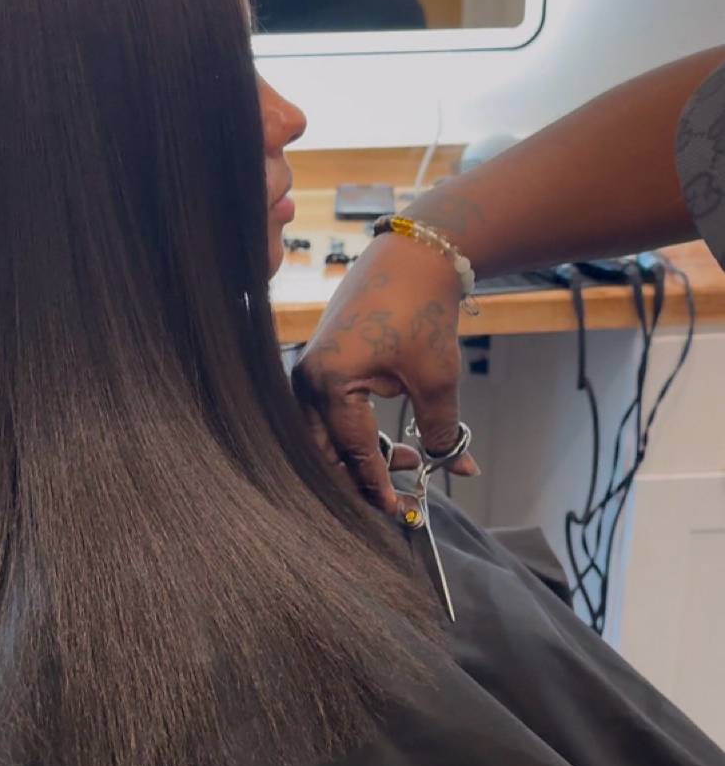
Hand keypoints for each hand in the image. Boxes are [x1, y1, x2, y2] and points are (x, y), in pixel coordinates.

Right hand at [291, 231, 479, 513]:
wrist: (414, 256)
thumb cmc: (421, 310)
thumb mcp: (436, 379)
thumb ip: (441, 431)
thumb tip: (459, 467)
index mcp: (328, 381)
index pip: (351, 450)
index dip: (375, 483)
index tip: (396, 508)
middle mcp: (306, 379)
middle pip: (325, 451)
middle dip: (361, 476)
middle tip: (397, 493)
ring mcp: (308, 372)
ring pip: (325, 436)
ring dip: (360, 455)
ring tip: (406, 458)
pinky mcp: (319, 367)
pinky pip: (329, 416)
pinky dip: (356, 433)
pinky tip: (389, 440)